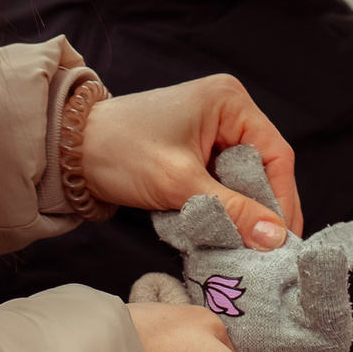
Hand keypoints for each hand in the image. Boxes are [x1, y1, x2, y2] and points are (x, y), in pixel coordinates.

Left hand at [82, 75, 300, 246]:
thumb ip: (232, 210)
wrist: (68, 150)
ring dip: (242, 210)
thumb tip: (276, 238)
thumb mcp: (181, 184)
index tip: (284, 240)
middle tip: (268, 250)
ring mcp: (211, 129)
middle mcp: (226, 109)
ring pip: (242, 178)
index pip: (276, 154)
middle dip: (263, 208)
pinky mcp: (194, 148)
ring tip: (247, 245)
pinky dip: (222, 205)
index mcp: (229, 101)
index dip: (283, 199)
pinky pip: (221, 180)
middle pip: (262, 166)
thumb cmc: (121, 152)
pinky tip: (224, 229)